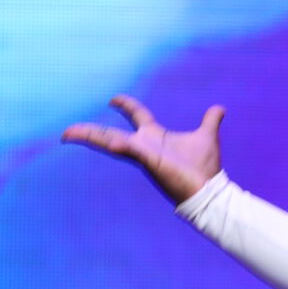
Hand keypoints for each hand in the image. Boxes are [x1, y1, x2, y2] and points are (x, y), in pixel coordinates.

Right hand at [62, 95, 224, 204]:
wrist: (208, 190)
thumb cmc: (205, 167)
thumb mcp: (208, 136)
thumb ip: (210, 121)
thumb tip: (219, 109)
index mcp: (155, 136)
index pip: (137, 115)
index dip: (126, 105)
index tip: (113, 99)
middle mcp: (145, 144)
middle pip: (111, 132)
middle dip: (90, 130)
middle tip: (69, 129)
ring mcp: (144, 153)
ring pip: (111, 141)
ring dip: (90, 136)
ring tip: (68, 133)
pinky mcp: (148, 160)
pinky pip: (127, 148)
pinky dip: (116, 142)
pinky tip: (101, 138)